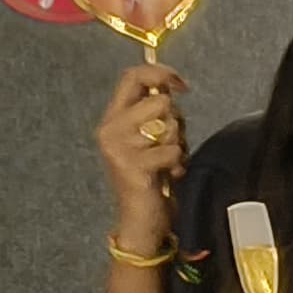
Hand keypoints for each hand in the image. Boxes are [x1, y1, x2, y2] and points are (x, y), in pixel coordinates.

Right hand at [97, 63, 190, 237]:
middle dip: (176, 121)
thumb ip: (154, 112)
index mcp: (113, 117)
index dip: (161, 73)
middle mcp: (110, 129)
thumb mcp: (150, 137)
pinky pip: (172, 151)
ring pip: (168, 125)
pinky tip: (168, 175)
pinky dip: (178, 163)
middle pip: (160, 101)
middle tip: (169, 144)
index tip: (182, 85)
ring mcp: (119, 148)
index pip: (132, 77)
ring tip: (166, 161)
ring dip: (177, 144)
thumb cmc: (152, 176)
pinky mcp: (133, 166)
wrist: (141, 219)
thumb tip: (171, 85)